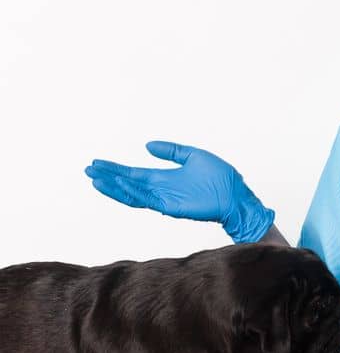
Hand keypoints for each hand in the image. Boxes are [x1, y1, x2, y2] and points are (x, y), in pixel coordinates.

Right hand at [84, 141, 275, 243]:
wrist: (236, 195)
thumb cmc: (220, 178)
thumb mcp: (193, 156)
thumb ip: (171, 151)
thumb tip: (147, 146)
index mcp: (164, 178)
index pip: (134, 174)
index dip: (116, 170)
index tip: (98, 163)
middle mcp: (161, 189)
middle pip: (128, 184)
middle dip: (108, 177)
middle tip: (89, 170)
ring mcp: (164, 199)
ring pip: (133, 194)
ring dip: (114, 187)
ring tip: (96, 179)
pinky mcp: (171, 207)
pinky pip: (147, 199)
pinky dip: (132, 192)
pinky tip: (119, 183)